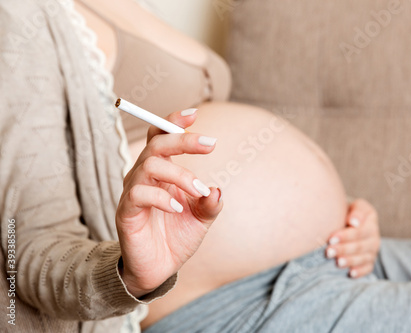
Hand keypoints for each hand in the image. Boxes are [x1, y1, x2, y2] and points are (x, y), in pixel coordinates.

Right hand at [115, 109, 222, 297]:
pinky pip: (139, 194)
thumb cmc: (176, 237)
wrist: (158, 268)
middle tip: (210, 144)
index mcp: (162, 171)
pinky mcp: (126, 211)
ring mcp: (133, 192)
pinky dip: (162, 198)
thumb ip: (210, 203)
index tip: (194, 114)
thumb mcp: (201, 218)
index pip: (161, 137)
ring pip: (149, 165)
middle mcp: (144, 176)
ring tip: (199, 190)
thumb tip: (218, 190)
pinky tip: (178, 208)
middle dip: (183, 140)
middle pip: (156, 145)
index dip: (173, 122)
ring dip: (180, 174)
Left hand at [325, 198, 379, 277]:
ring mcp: (372, 252)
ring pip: (363, 258)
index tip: (331, 239)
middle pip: (359, 246)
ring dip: (349, 261)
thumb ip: (356, 211)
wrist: (350, 220)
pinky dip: (360, 272)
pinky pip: (367, 269)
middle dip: (343, 249)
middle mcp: (374, 239)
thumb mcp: (356, 206)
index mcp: (371, 223)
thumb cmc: (349, 212)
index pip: (359, 232)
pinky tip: (350, 274)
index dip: (345, 236)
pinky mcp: (369, 262)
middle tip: (328, 252)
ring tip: (337, 263)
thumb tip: (353, 222)